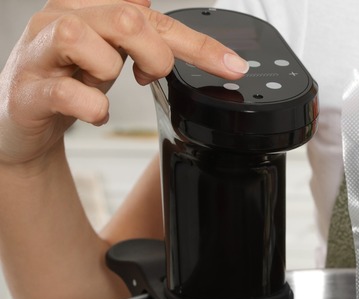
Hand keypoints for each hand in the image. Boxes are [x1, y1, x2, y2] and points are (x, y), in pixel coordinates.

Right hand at [0, 0, 247, 172]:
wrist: (21, 122)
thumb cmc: (68, 80)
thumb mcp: (112, 52)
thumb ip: (143, 33)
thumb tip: (162, 10)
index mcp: (87, 6)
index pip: (150, 15)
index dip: (197, 42)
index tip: (231, 65)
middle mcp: (59, 18)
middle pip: (124, 17)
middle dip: (155, 54)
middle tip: (149, 76)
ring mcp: (38, 52)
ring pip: (84, 39)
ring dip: (111, 71)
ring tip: (103, 86)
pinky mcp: (27, 90)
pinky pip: (66, 92)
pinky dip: (92, 107)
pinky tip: (94, 111)